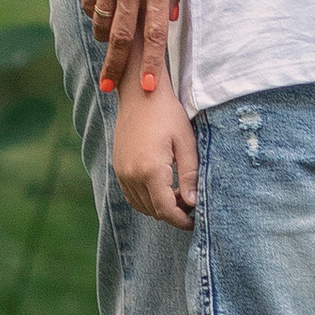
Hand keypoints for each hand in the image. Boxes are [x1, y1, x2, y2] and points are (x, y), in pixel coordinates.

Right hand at [80, 0, 186, 96]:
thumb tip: (172, 19)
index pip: (155, 32)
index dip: (150, 62)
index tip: (147, 86)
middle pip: (123, 37)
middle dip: (117, 67)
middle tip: (111, 88)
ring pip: (103, 22)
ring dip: (106, 41)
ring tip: (110, 50)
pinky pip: (89, 4)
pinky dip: (95, 15)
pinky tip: (102, 16)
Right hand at [112, 66, 197, 229]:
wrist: (140, 93)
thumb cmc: (168, 114)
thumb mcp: (186, 142)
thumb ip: (190, 174)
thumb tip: (193, 202)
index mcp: (150, 170)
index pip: (166, 210)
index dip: (181, 220)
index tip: (196, 220)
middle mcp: (132, 175)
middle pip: (153, 211)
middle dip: (173, 214)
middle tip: (192, 205)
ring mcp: (122, 172)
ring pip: (141, 205)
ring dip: (160, 207)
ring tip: (180, 196)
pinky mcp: (118, 167)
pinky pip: (132, 195)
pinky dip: (147, 199)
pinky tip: (163, 188)